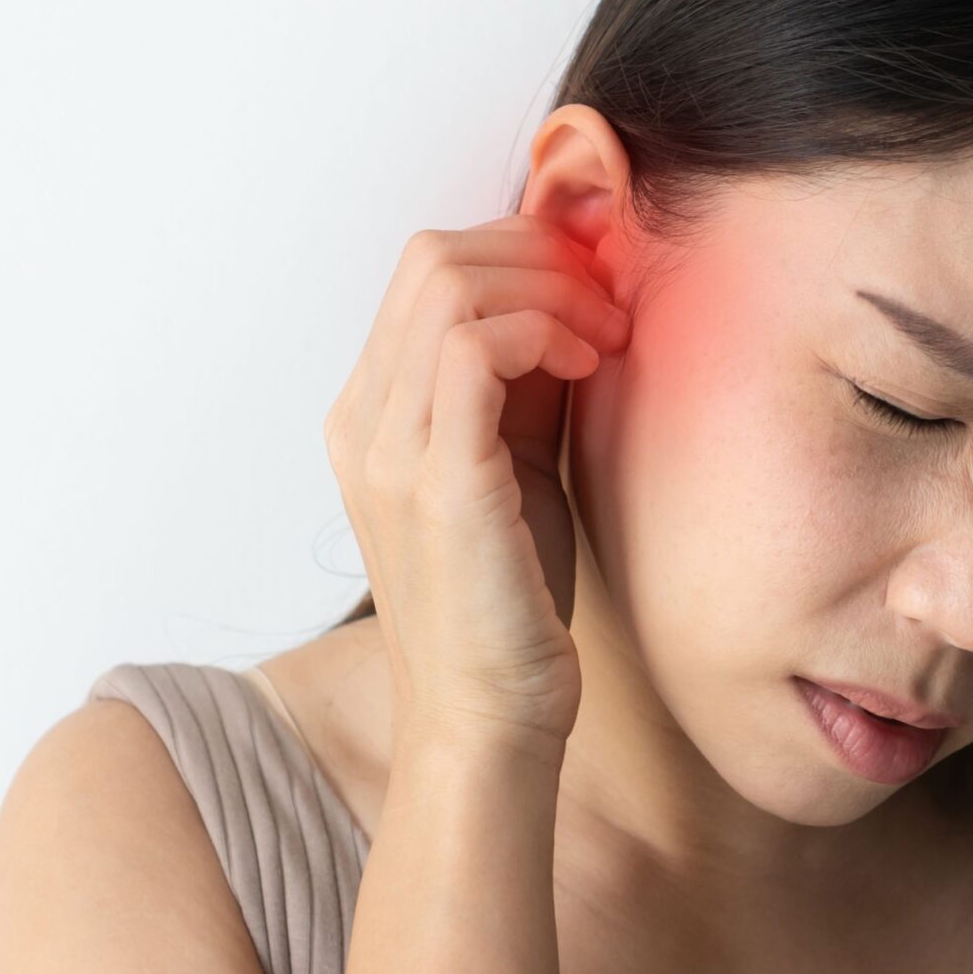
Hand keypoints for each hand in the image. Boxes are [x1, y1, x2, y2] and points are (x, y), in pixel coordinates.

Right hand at [322, 212, 631, 753]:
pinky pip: (472, 345)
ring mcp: (387, 449)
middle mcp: (363, 422)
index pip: (428, 270)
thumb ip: (526, 386)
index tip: (595, 287)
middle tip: (609, 301)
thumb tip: (573, 300)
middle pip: (431, 256)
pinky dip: (542, 329)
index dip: (521, 252)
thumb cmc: (507, 607)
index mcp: (372, 416)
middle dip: (538, 254)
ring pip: (448, 282)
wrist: (486, 721)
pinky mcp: (434, 481)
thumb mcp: (516, 469)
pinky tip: (588, 365)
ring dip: (549, 288)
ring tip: (606, 336)